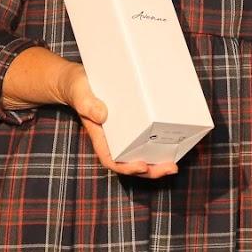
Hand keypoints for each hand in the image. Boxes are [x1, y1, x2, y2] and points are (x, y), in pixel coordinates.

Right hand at [57, 63, 177, 179]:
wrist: (79, 80)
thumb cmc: (77, 88)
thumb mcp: (80, 93)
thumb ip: (87, 104)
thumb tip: (103, 115)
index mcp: (100, 137)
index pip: (112, 160)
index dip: (127, 167)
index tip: (142, 166)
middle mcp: (113, 139)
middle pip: (131, 163)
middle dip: (150, 171)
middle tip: (170, 168)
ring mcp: (124, 133)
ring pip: (140, 155)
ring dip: (157, 164)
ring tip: (174, 166)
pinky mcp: (133, 124)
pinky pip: (145, 139)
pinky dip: (158, 146)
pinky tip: (173, 146)